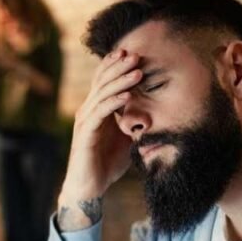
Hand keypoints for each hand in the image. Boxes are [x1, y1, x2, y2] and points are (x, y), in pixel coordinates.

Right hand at [57, 49, 142, 229]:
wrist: (89, 187)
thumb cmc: (106, 164)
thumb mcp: (126, 139)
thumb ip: (134, 124)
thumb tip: (156, 115)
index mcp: (96, 109)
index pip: (103, 81)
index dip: (115, 66)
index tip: (133, 53)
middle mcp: (88, 111)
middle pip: (102, 82)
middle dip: (119, 67)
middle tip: (136, 54)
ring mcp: (85, 121)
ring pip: (102, 94)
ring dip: (120, 82)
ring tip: (137, 72)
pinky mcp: (85, 134)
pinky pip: (99, 114)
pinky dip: (113, 103)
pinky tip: (127, 96)